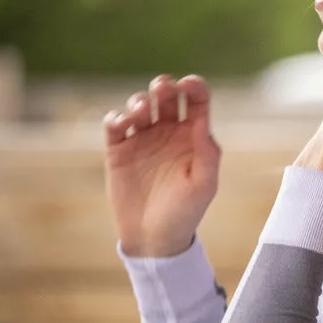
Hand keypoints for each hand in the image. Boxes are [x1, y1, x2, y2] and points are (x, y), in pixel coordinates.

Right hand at [103, 74, 221, 257]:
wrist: (154, 238)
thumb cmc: (185, 212)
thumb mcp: (203, 185)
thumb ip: (207, 153)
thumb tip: (203, 123)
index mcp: (193, 136)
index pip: (196, 101)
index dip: (193, 86)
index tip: (188, 84)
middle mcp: (168, 133)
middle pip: (165, 96)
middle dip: (163, 86)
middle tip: (161, 91)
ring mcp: (142, 140)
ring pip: (139, 105)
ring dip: (139, 101)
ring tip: (140, 113)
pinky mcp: (118, 150)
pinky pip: (114, 124)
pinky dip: (116, 117)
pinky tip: (122, 124)